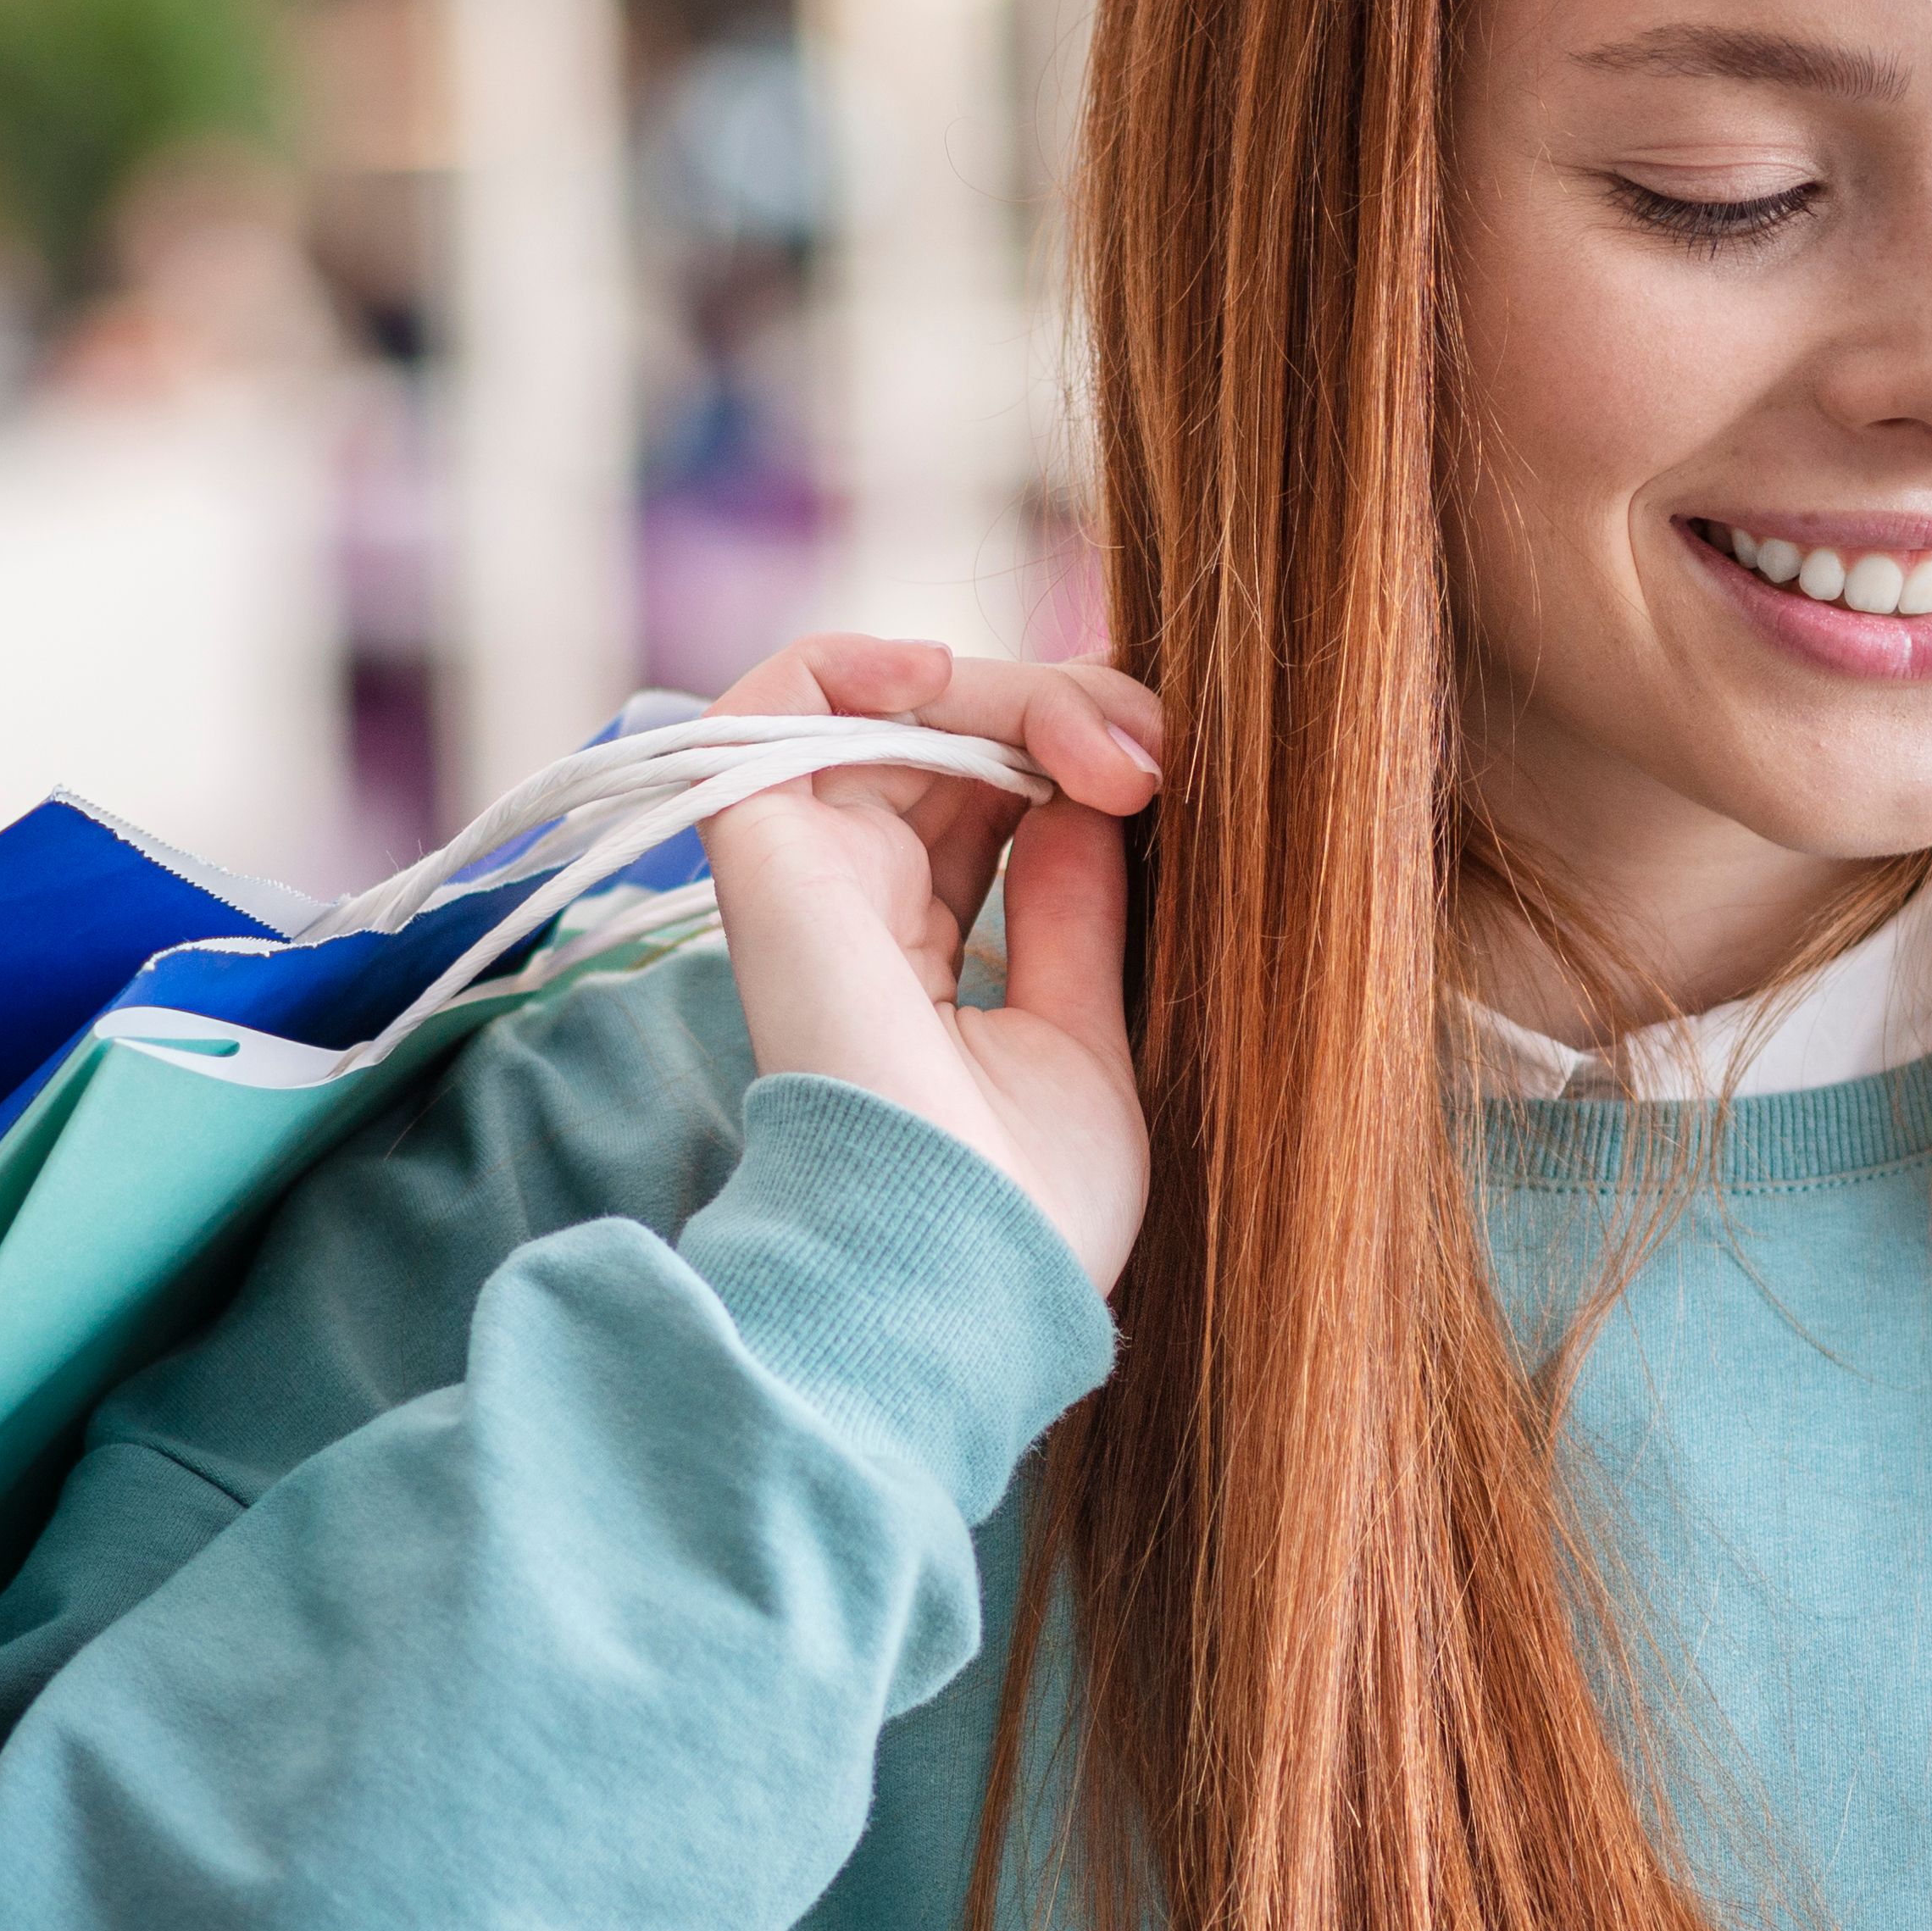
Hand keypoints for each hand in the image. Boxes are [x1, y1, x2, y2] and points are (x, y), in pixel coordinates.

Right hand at [688, 632, 1169, 1290]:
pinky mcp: (762, 853)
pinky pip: (778, 698)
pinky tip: (944, 676)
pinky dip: (858, 657)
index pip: (994, 798)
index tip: (1169, 776)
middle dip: (1069, 713)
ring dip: (1012, 691)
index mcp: (921, 954)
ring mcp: (808, 875)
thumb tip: (1097, 789)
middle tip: (1155, 759)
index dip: (1078, 751)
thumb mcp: (1086, 1031)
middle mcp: (854, 906)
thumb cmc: (1028, 1204)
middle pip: (956, 740)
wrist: (965, 1273)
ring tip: (1103, 746)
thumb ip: (1076, 905)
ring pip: (896, 705)